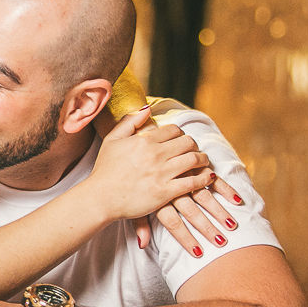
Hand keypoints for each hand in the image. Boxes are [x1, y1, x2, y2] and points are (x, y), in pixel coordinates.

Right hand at [87, 106, 214, 220]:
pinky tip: (206, 178)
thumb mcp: (112, 139)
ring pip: (193, 160)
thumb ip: (129, 121)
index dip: (181, 134)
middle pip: (187, 143)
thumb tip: (147, 108)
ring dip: (202, 160)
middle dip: (194, 145)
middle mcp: (155, 155)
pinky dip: (203, 179)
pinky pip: (192, 183)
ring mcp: (161, 174)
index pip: (173, 130)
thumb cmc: (104, 170)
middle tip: (195, 150)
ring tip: (203, 162)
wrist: (100, 198)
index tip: (182, 140)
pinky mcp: (165, 193)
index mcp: (144, 141)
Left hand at [132, 153, 245, 255]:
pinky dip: (224, 189)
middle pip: (192, 211)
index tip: (198, 253)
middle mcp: (171, 185)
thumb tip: (143, 244)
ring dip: (219, 211)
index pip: (172, 222)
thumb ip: (140, 223)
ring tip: (233, 226)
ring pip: (204, 195)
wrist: (137, 141)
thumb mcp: (134, 196)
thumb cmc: (134, 176)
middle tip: (221, 243)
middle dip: (207, 227)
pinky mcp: (193, 165)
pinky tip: (237, 201)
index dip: (185, 238)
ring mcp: (184, 174)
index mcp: (157, 195)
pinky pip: (211, 178)